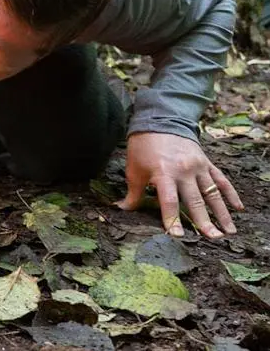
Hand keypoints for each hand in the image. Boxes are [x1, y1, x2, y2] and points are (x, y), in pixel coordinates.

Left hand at [117, 132, 243, 238]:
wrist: (160, 121)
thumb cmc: (143, 148)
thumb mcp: (134, 170)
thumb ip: (133, 193)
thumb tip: (122, 210)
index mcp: (164, 173)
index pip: (169, 201)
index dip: (172, 219)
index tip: (178, 236)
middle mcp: (184, 171)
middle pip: (195, 200)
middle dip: (204, 221)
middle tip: (213, 238)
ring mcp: (198, 167)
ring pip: (212, 193)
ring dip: (222, 212)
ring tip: (229, 231)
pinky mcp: (207, 163)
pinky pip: (221, 180)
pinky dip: (231, 193)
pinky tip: (238, 208)